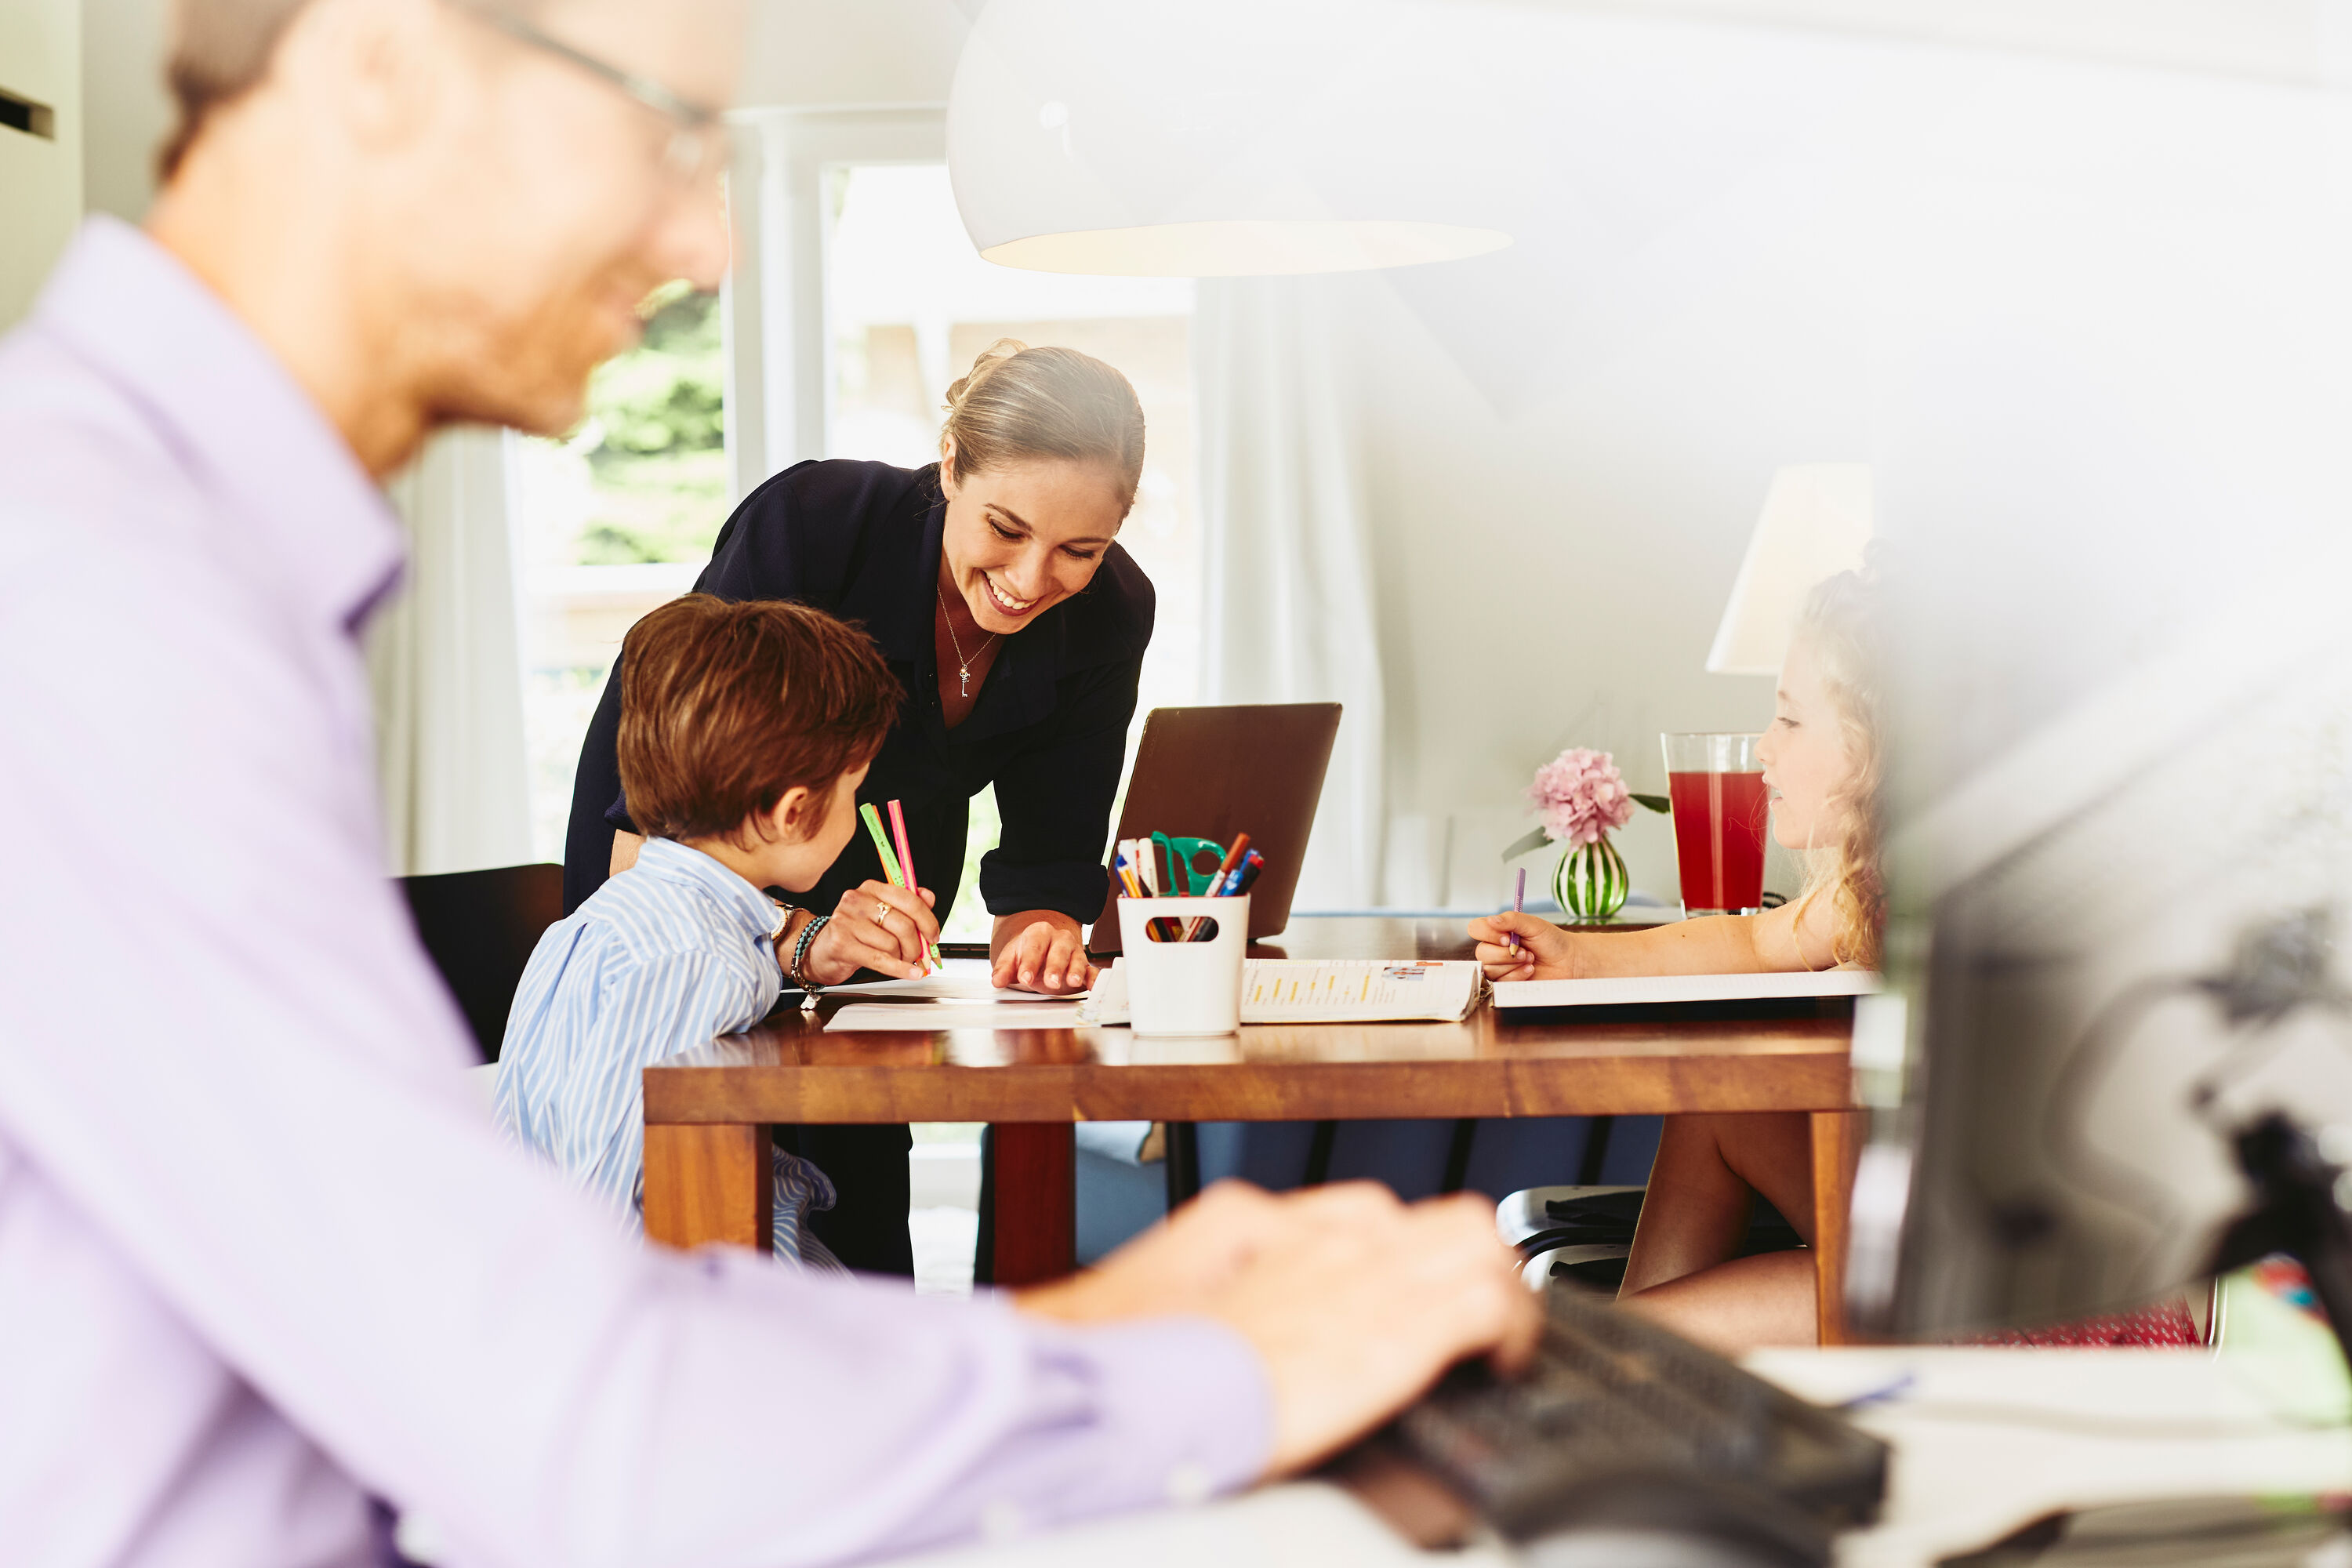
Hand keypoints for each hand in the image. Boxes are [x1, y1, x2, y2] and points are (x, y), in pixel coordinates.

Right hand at [801, 880, 938, 983]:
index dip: (928, 920)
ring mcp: (846, 921)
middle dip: (917, 945)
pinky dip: (900, 969)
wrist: (820, 950)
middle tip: (918, 955)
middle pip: (903, 924)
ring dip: (904, 958)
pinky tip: (912, 974)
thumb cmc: (855, 933)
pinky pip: (880, 960)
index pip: (909, 899)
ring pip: (893, 944)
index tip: (934, 935)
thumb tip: (929, 897)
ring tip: (900, 961)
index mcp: (871, 888)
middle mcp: (857, 900)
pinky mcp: (842, 944)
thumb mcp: (880, 914)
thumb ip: (907, 904)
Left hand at [991, 916, 1094, 993]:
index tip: (1025, 978)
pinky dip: (1094, 978)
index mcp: (1039, 934)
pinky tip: (1093, 986)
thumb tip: (997, 980)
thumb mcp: (1012, 959)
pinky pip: (1092, 970)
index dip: (1029, 963)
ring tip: (1072, 982)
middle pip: (1058, 951)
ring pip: (1077, 959)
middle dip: (1055, 967)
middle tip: (1051, 982)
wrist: (1043, 946)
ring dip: (1075, 971)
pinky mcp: (1085, 966)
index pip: (1034, 947)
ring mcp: (1074, 952)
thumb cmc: (1028, 953)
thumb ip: (1004, 970)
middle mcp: (1059, 939)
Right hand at [1019, 1181, 1540, 1475]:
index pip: (1355, 1212)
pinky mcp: (1401, 1329)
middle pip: (1426, 1213)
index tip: (1401, 1285)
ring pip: (1475, 1239)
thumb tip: (1211, 1314)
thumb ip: (1202, 1287)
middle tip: (1470, 1306)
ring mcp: (1365, 1273)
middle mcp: (1318, 1234)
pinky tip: (1507, 1361)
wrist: (1131, 1396)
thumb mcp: (1153, 1301)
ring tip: (1502, 1333)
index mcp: (1252, 1219)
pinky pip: (1491, 1303)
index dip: (1394, 1251)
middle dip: (1461, 1258)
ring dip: (1498, 1281)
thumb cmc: (1122, 1363)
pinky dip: (1513, 1327)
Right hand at [1467, 911, 1575, 981]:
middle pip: (1481, 953)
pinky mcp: (1506, 982)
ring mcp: (1500, 967)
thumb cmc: (1552, 941)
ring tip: (1530, 960)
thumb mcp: (1533, 925)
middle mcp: (1495, 948)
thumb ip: (1512, 919)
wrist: (1569, 961)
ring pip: (1490, 969)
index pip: (1476, 929)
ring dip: (1512, 965)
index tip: (1507, 937)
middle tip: (1525, 952)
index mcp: (1498, 931)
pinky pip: (1500, 982)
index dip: (1487, 934)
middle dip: (1504, 954)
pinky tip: (1530, 971)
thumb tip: (1491, 920)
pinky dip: (1516, 976)